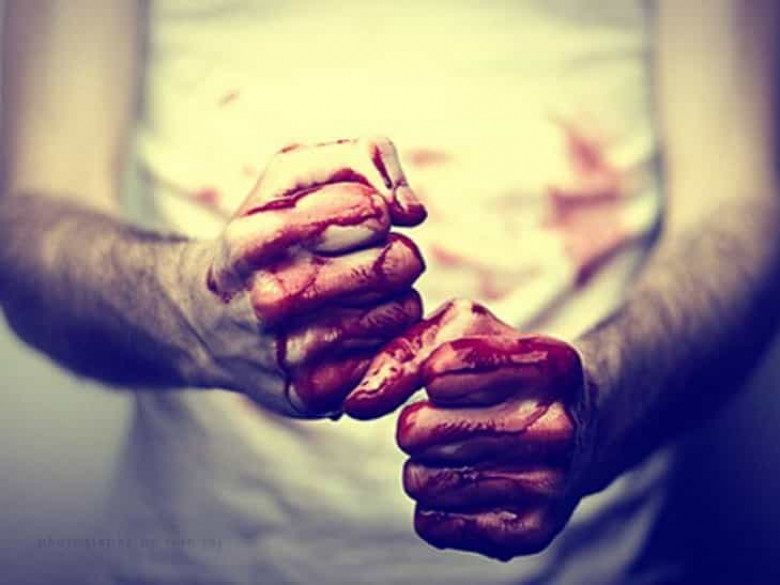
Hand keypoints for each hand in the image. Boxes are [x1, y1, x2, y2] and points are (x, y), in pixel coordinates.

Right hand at [182, 137, 426, 417]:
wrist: (209, 320)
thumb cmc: (264, 238)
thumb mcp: (289, 175)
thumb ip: (358, 158)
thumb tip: (411, 209)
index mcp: (254, 239)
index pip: (369, 210)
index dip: (375, 209)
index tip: (359, 217)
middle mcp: (267, 298)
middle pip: (394, 262)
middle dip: (394, 252)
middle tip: (369, 258)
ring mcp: (289, 352)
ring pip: (401, 309)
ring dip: (396, 296)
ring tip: (359, 294)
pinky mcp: (312, 394)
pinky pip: (392, 354)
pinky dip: (386, 337)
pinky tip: (355, 330)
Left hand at [344, 300, 596, 559]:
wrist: (578, 426)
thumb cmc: (504, 369)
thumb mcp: (462, 334)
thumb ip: (403, 355)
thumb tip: (357, 403)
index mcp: (548, 363)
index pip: (439, 369)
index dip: (431, 373)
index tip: (450, 376)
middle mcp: (556, 426)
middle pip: (416, 431)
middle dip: (416, 423)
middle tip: (450, 419)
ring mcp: (548, 483)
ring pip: (419, 480)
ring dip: (422, 464)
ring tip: (461, 451)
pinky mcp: (530, 532)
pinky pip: (432, 523)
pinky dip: (434, 504)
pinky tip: (468, 484)